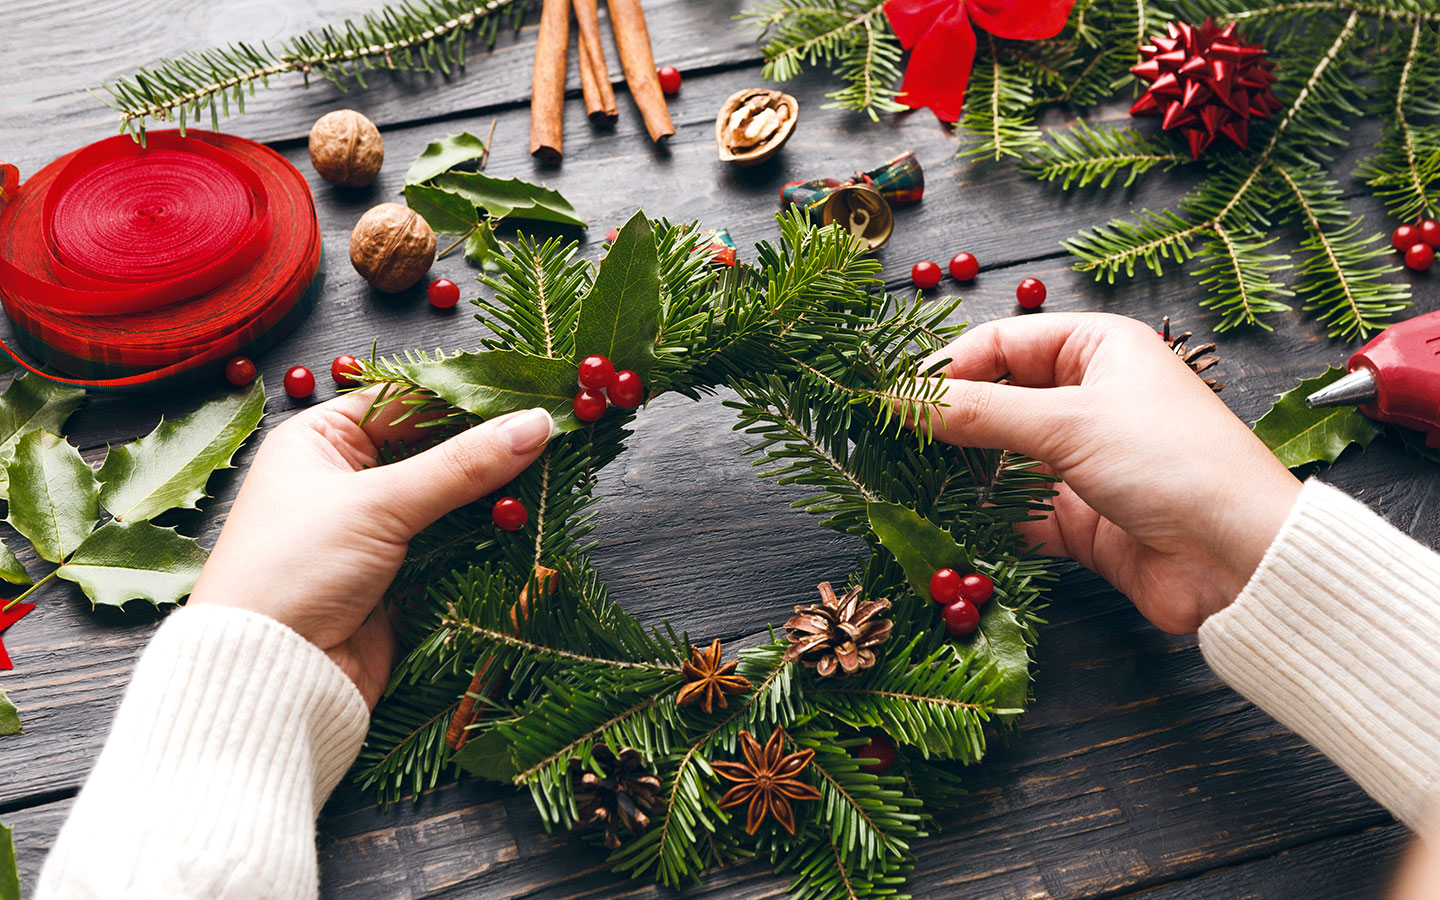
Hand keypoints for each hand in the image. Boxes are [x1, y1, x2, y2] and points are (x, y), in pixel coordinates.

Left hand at [188, 392, 552, 706]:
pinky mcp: (398, 579)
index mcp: (320, 442)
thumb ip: (461, 465)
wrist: (268, 675)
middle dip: (487, 448)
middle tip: (551, 435)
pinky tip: (525, 523)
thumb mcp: (377, 503)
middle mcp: (345, 481)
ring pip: (449, 500)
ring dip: (491, 496)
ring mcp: (373, 532)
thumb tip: (534, 424)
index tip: (526, 395)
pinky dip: (485, 538)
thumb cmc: (293, 569)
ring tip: (550, 475)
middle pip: (433, 450)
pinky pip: (453, 546)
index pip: (405, 401)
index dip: (464, 398)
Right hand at [922, 312, 1300, 633]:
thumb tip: (900, 401)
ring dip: (961, 473)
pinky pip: (1016, 512)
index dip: (946, 367)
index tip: (895, 399)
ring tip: (908, 484)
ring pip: (1000, 459)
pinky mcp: (1081, 519)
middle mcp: (1089, 398)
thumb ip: (977, 412)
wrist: (1242, 558)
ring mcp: (1083, 461)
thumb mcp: (1067, 422)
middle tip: (891, 443)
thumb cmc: (1173, 462)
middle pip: (995, 401)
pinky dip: (984, 518)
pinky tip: (947, 524)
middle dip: (946, 423)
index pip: (1000, 343)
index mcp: (1097, 349)